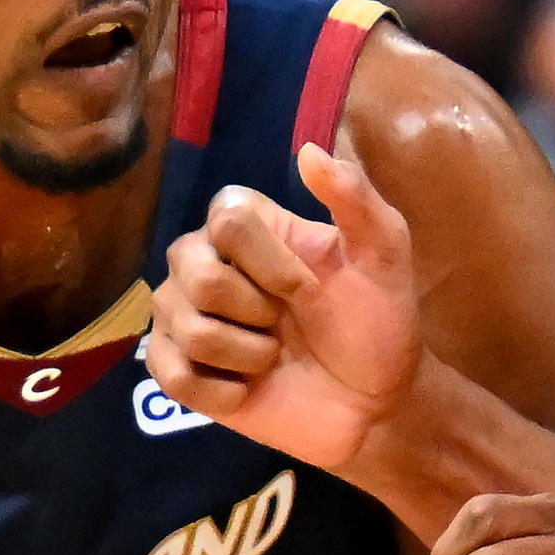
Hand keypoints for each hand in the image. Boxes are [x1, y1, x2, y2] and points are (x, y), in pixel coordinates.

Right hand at [142, 140, 421, 471]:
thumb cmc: (377, 323)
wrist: (375, 403)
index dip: (272, 263)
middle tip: (287, 326)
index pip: (226, 217)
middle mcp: (203, 263)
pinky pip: (171, 376)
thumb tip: (308, 151)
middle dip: (257, 311)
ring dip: (248, 355)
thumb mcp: (383, 256)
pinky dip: (221, 393)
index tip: (309, 289)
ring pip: (187, 329)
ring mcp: (183, 317)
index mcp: (246, 227)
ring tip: (273, 358)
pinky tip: (248, 391)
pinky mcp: (177, 372)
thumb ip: (355, 199)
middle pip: (196, 273)